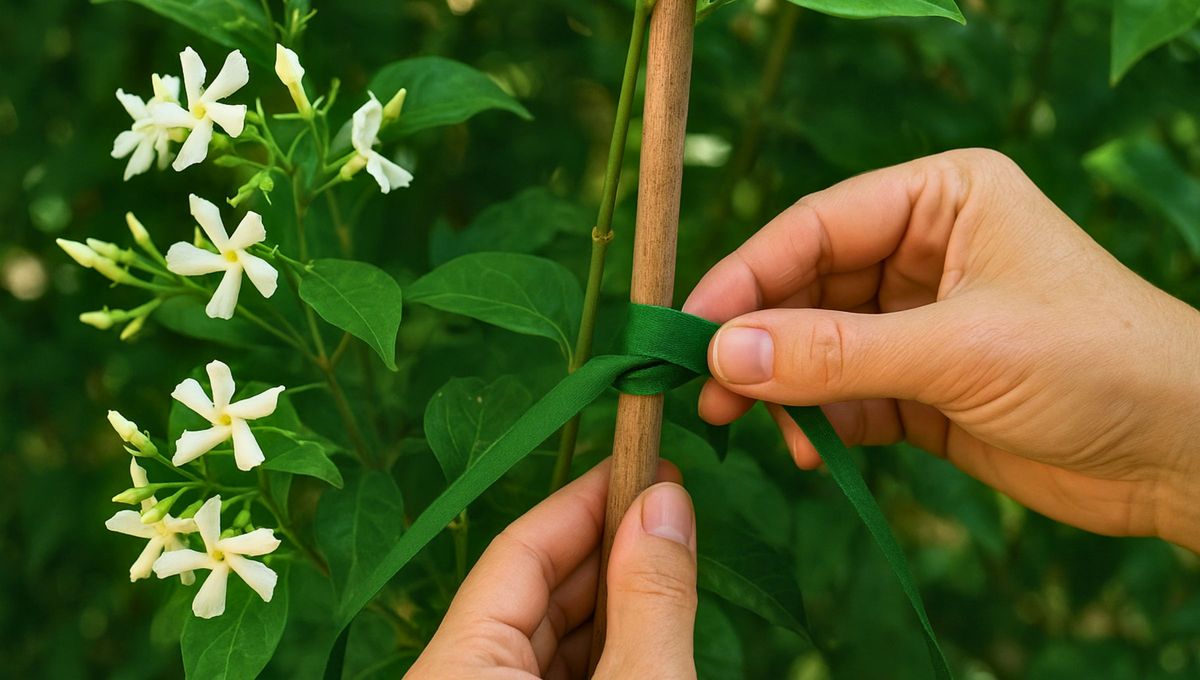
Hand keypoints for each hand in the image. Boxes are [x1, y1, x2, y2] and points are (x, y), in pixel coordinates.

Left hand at [405, 460, 698, 679]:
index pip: (517, 554)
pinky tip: (647, 628)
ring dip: (611, 603)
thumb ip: (651, 599)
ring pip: (543, 641)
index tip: (648, 464)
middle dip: (607, 549)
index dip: (587, 502)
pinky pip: (548, 678)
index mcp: (455, 671)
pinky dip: (601, 652)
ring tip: (670, 563)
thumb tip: (665, 502)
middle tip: (671, 509)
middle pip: (529, 594)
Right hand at [684, 148, 1199, 550]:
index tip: (689, 327)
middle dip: (757, 339)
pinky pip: (844, 396)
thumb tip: (725, 353)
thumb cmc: (1098, 366)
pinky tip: (815, 452)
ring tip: (744, 424)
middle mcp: (923, 250)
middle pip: (806, 286)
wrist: (1185, 457)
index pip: (816, 226)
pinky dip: (820, 423)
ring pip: (817, 344)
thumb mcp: (959, 350)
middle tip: (704, 387)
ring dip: (781, 386)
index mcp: (940, 198)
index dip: (746, 276)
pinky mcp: (921, 386)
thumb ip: (837, 354)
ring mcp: (919, 321)